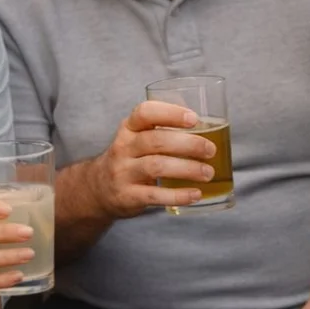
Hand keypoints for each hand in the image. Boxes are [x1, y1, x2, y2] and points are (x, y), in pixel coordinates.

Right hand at [83, 101, 217, 217]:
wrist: (99, 188)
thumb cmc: (131, 158)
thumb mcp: (137, 137)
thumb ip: (163, 128)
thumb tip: (207, 121)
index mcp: (129, 128)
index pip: (145, 112)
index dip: (170, 113)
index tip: (194, 118)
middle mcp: (123, 147)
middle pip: (156, 141)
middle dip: (188, 144)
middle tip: (211, 150)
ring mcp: (123, 172)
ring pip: (156, 167)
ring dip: (187, 169)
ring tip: (208, 172)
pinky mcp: (127, 196)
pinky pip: (154, 195)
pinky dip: (178, 195)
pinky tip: (196, 194)